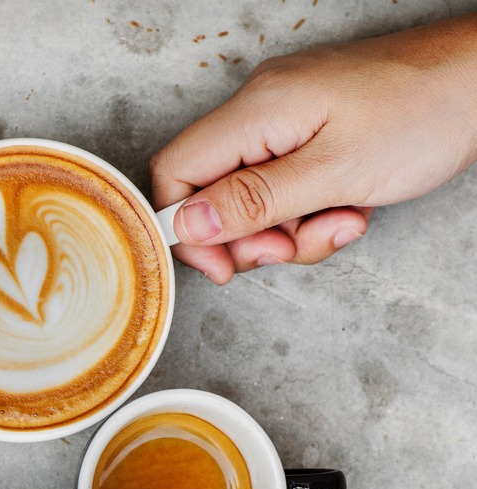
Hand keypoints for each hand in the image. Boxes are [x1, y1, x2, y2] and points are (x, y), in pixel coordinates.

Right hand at [150, 14, 476, 283]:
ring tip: (341, 221)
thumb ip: (254, 202)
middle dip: (251, 236)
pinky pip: (288, 186)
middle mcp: (262, 109)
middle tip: (292, 248)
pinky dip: (313, 211)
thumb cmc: (425, 112)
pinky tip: (350, 207)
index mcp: (256, 111)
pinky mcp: (313, 131)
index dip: (187, 227)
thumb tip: (187, 224)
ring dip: (291, 230)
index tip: (224, 265)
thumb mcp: (335, 173)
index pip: (176, 172)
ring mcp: (287, 119)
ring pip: (255, 198)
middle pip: (214, 192)